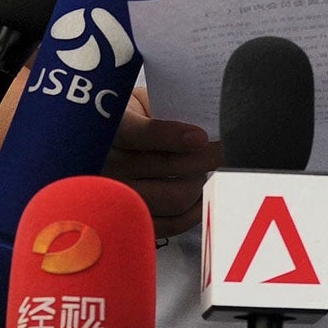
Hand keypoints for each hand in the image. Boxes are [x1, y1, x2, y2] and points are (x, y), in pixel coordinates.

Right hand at [104, 86, 223, 235]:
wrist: (102, 144)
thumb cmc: (133, 118)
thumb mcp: (141, 102)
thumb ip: (166, 110)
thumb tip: (207, 121)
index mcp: (109, 128)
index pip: (137, 134)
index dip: (170, 135)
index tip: (201, 136)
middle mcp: (107, 164)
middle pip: (164, 168)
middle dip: (204, 158)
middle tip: (224, 149)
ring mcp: (117, 196)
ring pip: (173, 198)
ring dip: (200, 183)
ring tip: (208, 169)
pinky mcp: (132, 220)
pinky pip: (172, 224)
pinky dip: (195, 210)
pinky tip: (202, 194)